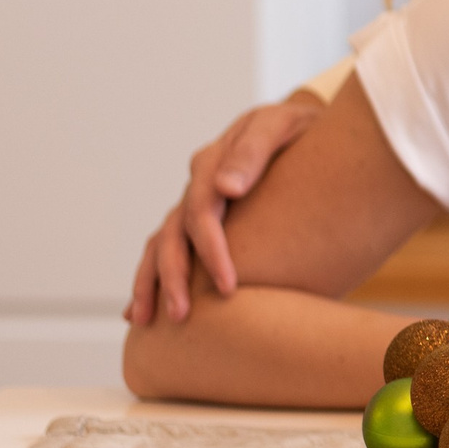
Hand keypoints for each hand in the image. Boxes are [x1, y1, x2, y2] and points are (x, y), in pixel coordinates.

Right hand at [124, 92, 326, 324]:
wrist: (311, 127)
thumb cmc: (303, 128)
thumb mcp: (282, 125)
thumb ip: (254, 150)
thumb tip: (225, 188)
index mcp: (214, 160)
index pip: (202, 212)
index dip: (211, 251)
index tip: (228, 286)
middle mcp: (199, 184)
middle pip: (174, 234)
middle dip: (174, 277)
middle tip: (181, 316)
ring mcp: (197, 201)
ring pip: (162, 244)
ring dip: (151, 283)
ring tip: (146, 322)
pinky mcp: (202, 218)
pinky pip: (167, 248)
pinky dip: (149, 278)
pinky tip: (137, 311)